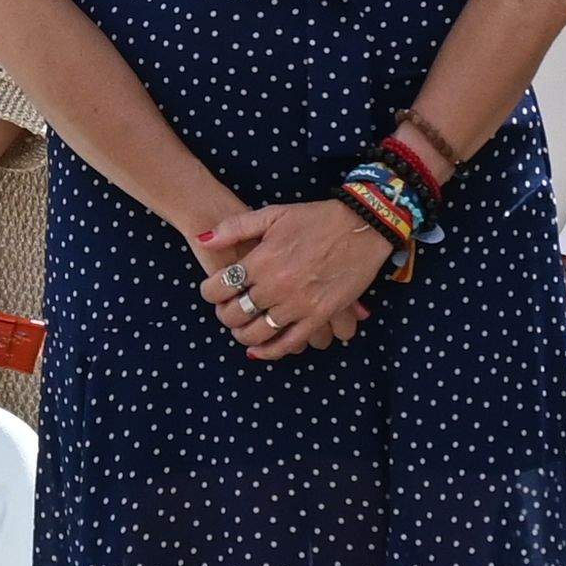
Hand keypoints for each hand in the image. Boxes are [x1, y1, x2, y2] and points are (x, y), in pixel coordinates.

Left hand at [192, 196, 388, 358]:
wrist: (362, 226)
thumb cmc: (316, 218)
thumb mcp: (273, 213)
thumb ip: (235, 227)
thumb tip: (203, 239)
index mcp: (262, 260)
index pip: (219, 287)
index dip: (209, 292)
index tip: (213, 290)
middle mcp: (276, 285)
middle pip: (234, 314)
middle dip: (224, 314)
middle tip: (227, 309)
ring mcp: (298, 304)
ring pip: (257, 333)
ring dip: (242, 334)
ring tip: (241, 328)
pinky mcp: (319, 316)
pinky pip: (288, 343)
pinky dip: (269, 351)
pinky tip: (258, 349)